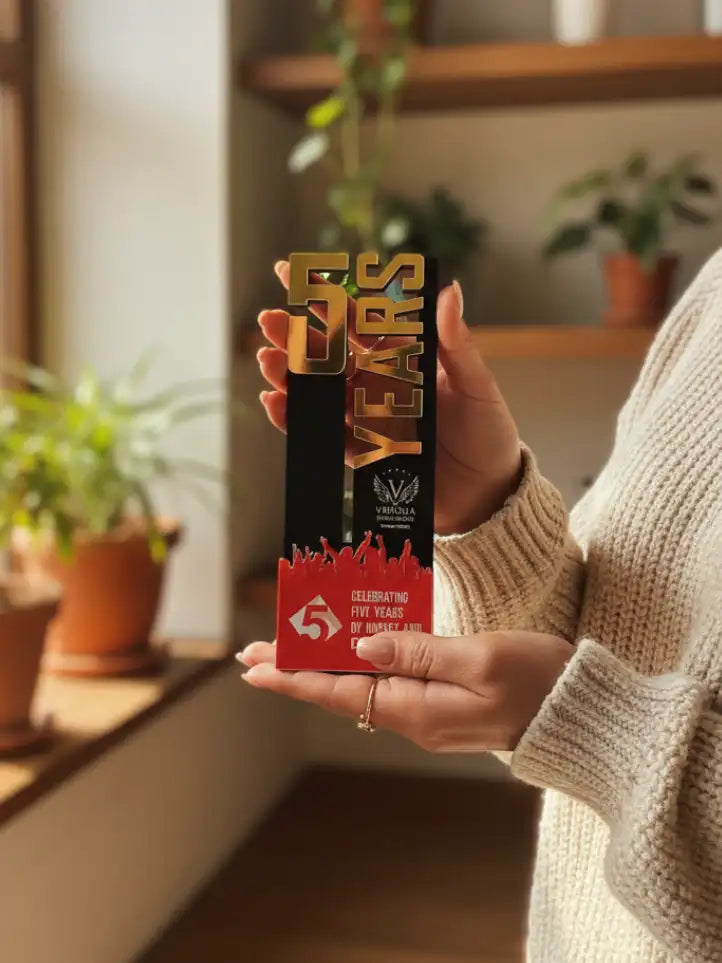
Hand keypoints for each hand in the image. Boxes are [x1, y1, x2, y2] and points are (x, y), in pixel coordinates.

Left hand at [239, 630, 572, 752]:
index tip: (254, 666)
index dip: (294, 677)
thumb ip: (418, 650)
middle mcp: (415, 716)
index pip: (340, 692)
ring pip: (363, 684)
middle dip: (298, 669)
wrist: (580, 711)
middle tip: (254, 653)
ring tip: (291, 647)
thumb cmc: (539, 681)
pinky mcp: (444, 701)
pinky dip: (362, 660)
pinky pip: (390, 679)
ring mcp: (430, 711)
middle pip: (343, 690)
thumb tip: (362, 643)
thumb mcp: (479, 659)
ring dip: (327, 664)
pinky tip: (350, 646)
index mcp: (418, 710)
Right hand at [257, 261, 520, 534]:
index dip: (324, 295)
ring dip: (289, 375)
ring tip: (266, 360)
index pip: (357, 319)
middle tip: (267, 320)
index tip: (292, 271)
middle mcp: (378, 384)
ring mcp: (365, 418)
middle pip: (327, 354)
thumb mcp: (477, 385)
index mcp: (401, 358)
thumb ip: (457, 343)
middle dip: (295, 336)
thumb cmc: (487, 433)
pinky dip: (295, 419)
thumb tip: (449, 290)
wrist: (485, 495)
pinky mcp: (359, 452)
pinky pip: (322, 433)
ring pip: (318, 392)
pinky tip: (275, 402)